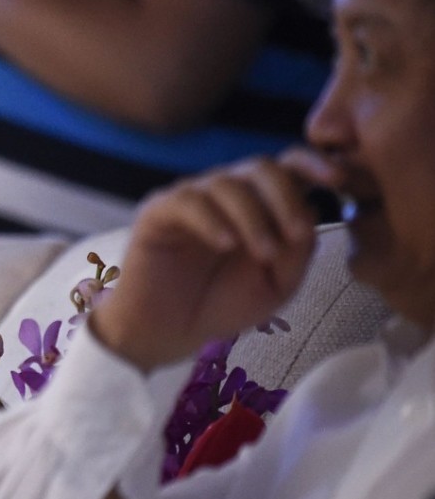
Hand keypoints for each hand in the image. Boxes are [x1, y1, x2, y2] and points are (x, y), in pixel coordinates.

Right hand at [89, 150, 337, 370]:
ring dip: (254, 218)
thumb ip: (298, 250)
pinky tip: (226, 244)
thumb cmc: (218, 306)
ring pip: (228, 183)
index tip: (339, 181)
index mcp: (256, 205)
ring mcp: (189, 198)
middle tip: (295, 236)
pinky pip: (188, 200)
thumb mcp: (276, 284)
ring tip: (262, 256)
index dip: (315, 164)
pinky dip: (213, 220)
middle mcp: (224, 194)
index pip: (287, 167)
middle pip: (261, 168)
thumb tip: (311, 213)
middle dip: (286, 198)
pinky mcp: (157, 211)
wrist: (165, 333)